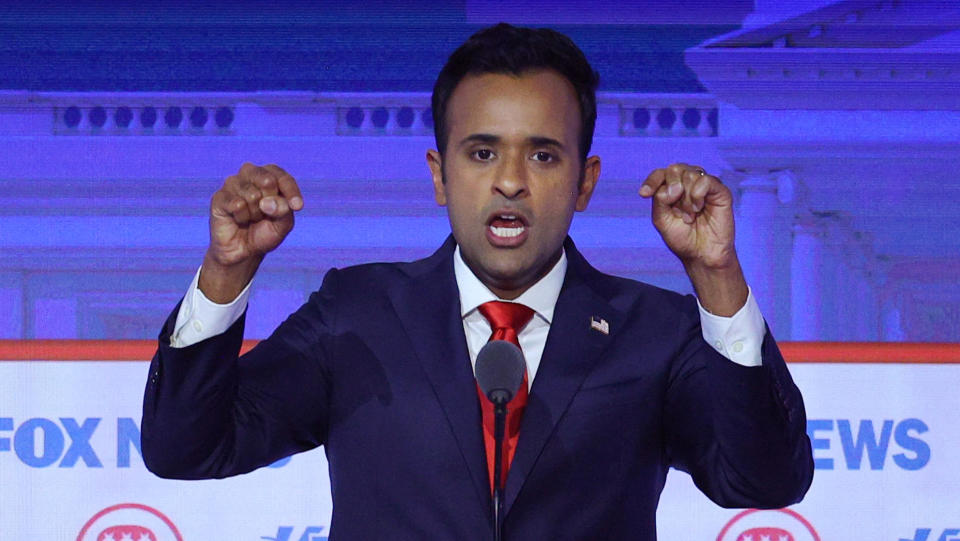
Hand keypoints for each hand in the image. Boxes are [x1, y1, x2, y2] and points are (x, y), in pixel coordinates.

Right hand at [200, 163, 303, 301]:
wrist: (244, 251)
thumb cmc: (266, 233)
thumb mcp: (283, 225)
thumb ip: (283, 211)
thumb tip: (268, 202)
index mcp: (269, 175)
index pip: (282, 176)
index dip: (291, 191)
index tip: (298, 207)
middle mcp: (250, 174)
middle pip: (267, 180)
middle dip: (271, 203)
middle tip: (265, 214)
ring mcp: (233, 183)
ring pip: (253, 195)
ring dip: (256, 214)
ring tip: (251, 218)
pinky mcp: (219, 197)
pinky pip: (237, 204)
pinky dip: (242, 218)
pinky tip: (239, 220)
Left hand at [640, 163, 746, 315]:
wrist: (701, 254)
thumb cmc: (682, 238)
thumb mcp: (661, 219)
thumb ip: (660, 200)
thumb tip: (673, 187)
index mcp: (672, 187)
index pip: (660, 173)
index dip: (651, 181)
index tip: (644, 194)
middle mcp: (688, 182)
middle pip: (674, 169)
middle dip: (672, 191)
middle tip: (678, 212)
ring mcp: (705, 185)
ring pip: (689, 174)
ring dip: (685, 199)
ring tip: (690, 216)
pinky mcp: (720, 191)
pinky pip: (705, 180)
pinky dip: (697, 194)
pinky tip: (698, 208)